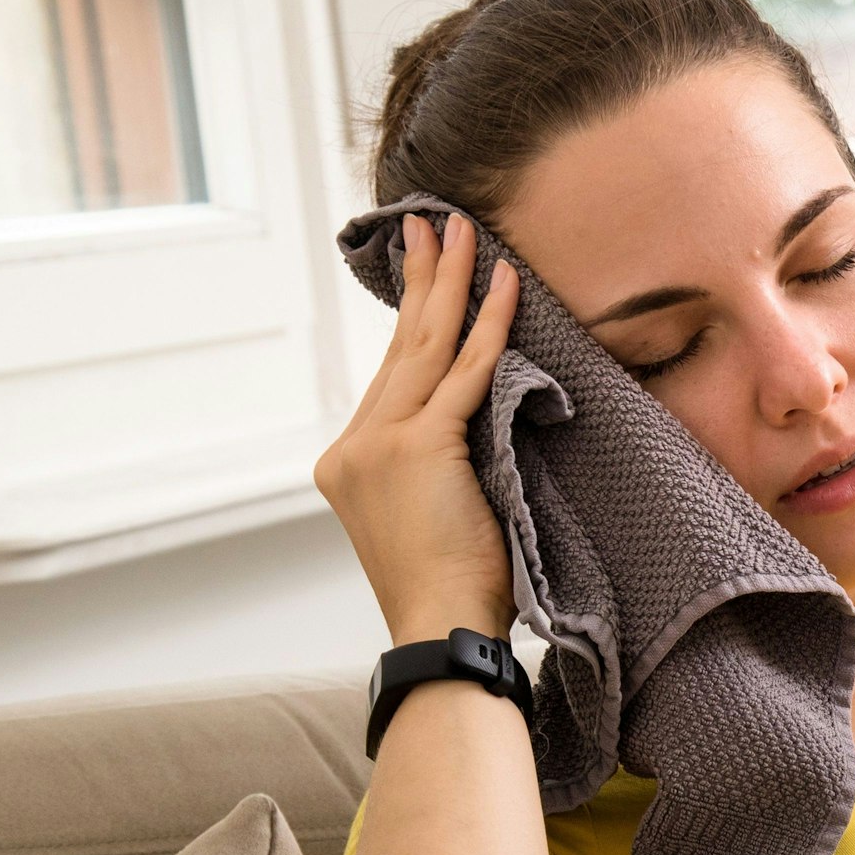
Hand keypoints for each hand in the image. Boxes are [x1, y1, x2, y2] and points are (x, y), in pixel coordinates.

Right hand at [313, 211, 521, 644]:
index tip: (425, 272)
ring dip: (449, 281)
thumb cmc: (453, 590)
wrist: (442, 630)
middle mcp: (355, 445)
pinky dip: (489, 324)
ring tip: (463, 231)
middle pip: (397, 345)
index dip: (411, 321)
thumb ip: (434, 463)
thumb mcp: (429, 514)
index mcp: (349, 462)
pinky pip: (464, 371)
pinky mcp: (421, 447)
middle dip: (420, 278)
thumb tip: (475, 423)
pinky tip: (506, 283)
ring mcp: (381, 443)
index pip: (388, 375)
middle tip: (433, 224)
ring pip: (423, 344)